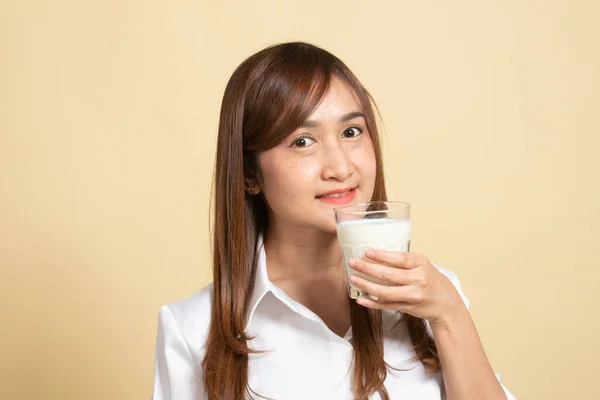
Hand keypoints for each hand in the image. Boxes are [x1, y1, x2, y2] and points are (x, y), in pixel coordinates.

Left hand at [348, 250, 464, 326]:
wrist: (446, 303)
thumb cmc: (430, 279)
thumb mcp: (422, 265)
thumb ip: (403, 261)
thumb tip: (375, 255)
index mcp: (421, 264)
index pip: (399, 259)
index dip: (382, 256)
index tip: (367, 252)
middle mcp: (418, 279)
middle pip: (388, 275)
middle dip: (367, 269)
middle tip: (352, 263)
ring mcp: (413, 295)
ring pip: (385, 292)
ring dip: (366, 286)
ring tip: (353, 279)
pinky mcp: (408, 307)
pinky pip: (387, 305)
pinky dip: (372, 303)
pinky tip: (361, 299)